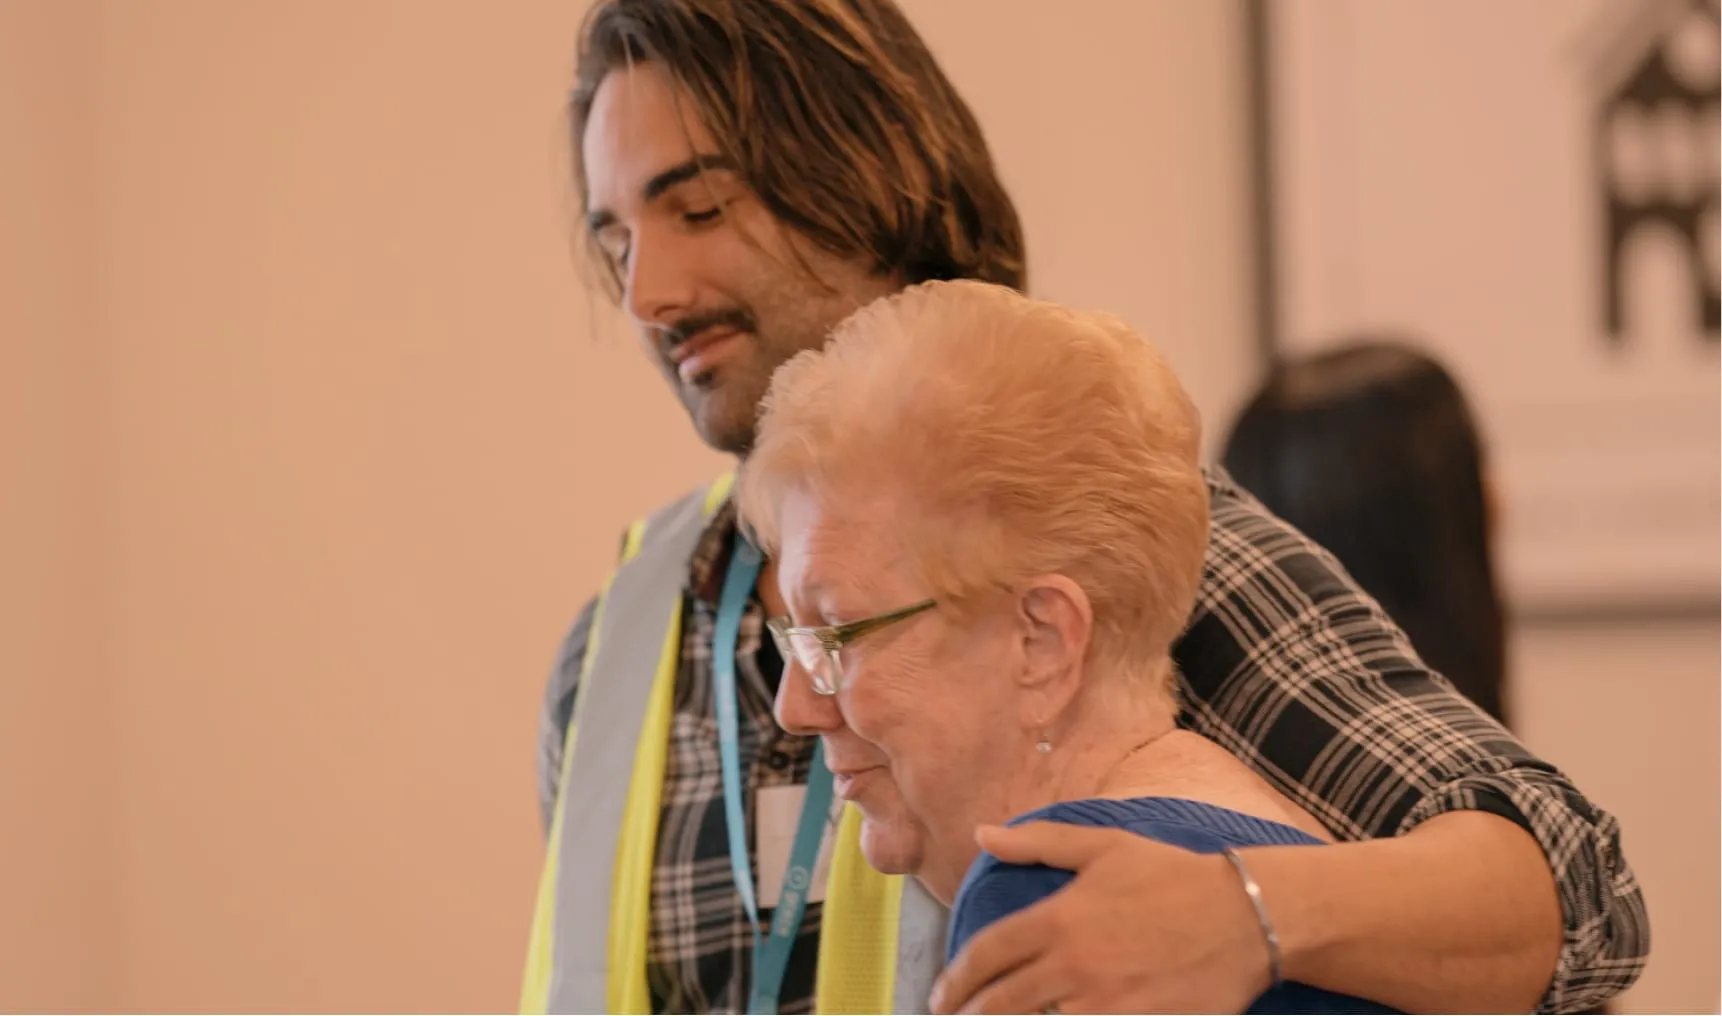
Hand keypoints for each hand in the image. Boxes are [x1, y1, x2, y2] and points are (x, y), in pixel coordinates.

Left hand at [929, 822, 1273, 1013]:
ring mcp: (1107, 1003)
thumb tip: (983, 834)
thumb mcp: (1103, 845)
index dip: (954, 979)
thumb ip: (1038, 843)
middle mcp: (1075, 966)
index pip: (986, 955)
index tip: (941, 995)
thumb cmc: (1172, 874)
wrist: (1246, 915)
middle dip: (970, 1015)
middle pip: (1001, 1003)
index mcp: (1060, 918)